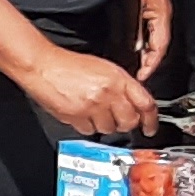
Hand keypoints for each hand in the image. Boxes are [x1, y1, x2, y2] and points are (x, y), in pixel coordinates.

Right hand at [21, 47, 160, 145]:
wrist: (43, 66)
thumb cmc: (70, 65)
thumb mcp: (104, 67)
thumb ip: (122, 85)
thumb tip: (134, 102)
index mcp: (117, 79)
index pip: (145, 103)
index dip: (151, 119)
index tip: (150, 127)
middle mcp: (107, 93)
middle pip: (129, 121)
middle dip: (126, 123)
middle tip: (119, 119)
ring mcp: (92, 106)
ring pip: (110, 128)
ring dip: (106, 124)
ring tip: (96, 112)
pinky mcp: (76, 117)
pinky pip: (90, 131)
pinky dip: (88, 126)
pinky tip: (82, 114)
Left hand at [130, 0, 175, 89]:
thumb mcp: (131, 6)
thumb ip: (131, 30)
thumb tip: (132, 51)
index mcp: (162, 15)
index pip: (160, 48)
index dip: (151, 64)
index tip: (141, 77)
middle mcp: (157, 15)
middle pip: (152, 45)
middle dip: (141, 61)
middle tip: (130, 76)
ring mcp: (147, 10)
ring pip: (142, 38)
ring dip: (133, 52)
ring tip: (122, 67)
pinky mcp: (137, 6)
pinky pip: (134, 29)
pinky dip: (127, 40)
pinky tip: (116, 48)